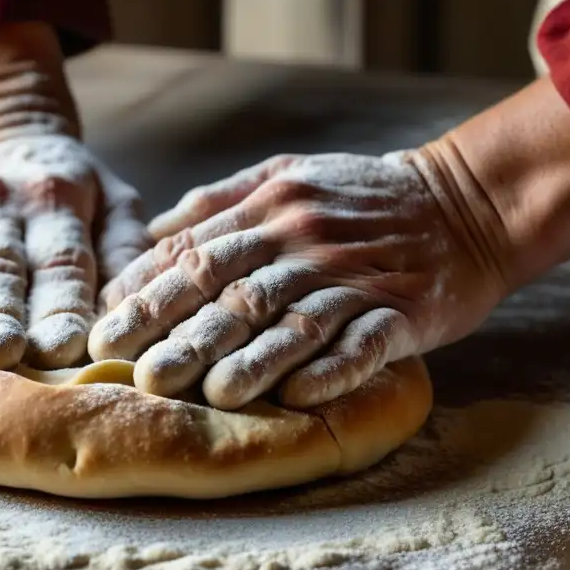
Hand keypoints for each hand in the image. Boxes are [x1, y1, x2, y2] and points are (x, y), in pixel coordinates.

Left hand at [88, 150, 507, 408]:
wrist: (465, 201)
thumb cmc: (362, 193)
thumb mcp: (288, 173)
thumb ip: (220, 199)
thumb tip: (155, 230)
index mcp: (272, 209)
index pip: (196, 254)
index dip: (147, 293)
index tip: (105, 329)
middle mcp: (306, 242)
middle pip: (234, 291)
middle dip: (180, 333)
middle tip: (135, 373)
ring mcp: (355, 277)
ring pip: (294, 320)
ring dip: (252, 359)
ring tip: (210, 395)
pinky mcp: (403, 310)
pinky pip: (365, 341)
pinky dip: (333, 367)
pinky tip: (300, 394)